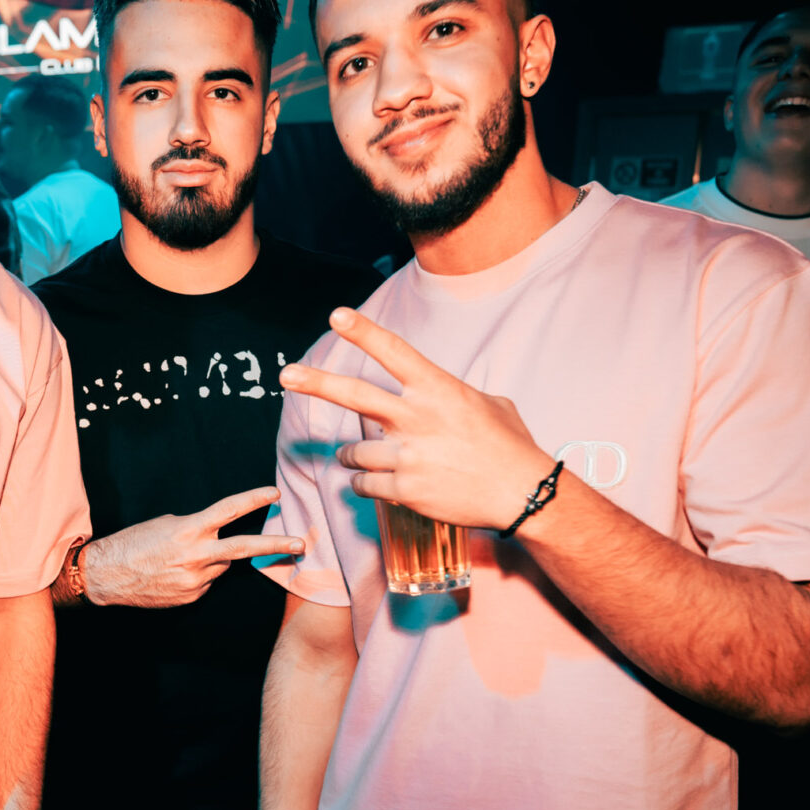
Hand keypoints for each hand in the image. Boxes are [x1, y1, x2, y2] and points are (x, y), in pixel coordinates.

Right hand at [80, 486, 303, 607]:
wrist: (107, 576)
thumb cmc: (134, 543)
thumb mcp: (166, 524)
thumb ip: (197, 529)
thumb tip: (216, 539)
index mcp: (189, 530)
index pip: (229, 510)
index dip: (254, 500)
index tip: (275, 494)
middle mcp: (197, 555)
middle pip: (244, 548)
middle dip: (275, 545)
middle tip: (301, 545)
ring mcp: (195, 580)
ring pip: (221, 566)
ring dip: (211, 559)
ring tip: (181, 558)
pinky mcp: (191, 597)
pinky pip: (206, 582)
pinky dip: (197, 576)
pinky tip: (174, 574)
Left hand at [278, 308, 555, 530]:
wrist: (523, 493)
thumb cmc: (509, 446)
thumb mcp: (489, 404)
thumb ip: (453, 394)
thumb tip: (437, 393)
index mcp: (438, 389)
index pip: (393, 352)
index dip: (362, 332)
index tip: (337, 316)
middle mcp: (417, 418)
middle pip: (354, 395)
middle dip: (316, 382)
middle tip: (286, 374)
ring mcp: (408, 455)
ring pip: (354, 451)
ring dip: (351, 454)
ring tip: (358, 456)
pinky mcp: (405, 490)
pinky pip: (366, 484)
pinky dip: (367, 483)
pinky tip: (380, 483)